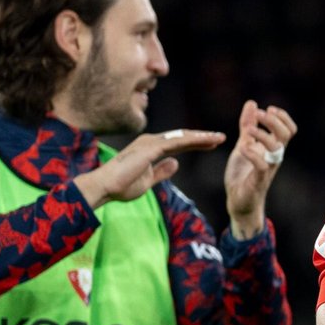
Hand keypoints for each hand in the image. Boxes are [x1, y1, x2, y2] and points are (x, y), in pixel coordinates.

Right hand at [74, 128, 225, 207]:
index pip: (177, 144)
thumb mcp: (148, 181)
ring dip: (201, 137)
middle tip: (220, 137)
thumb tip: (176, 163)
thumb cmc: (121, 186)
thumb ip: (162, 172)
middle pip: (182, 137)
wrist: (103, 187)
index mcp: (150, 149)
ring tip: (219, 137)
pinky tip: (206, 141)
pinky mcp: (150, 148)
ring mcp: (150, 143)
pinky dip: (193, 141)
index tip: (211, 144)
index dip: (195, 143)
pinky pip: (176, 143)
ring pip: (181, 137)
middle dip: (202, 137)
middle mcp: (150, 142)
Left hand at [225, 100, 298, 238]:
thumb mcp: (244, 144)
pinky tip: (242, 148)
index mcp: (273, 148)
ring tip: (247, 130)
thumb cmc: (243, 174)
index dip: (283, 117)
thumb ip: (248, 125)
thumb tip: (252, 103)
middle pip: (286, 135)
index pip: (289, 129)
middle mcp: (274, 157)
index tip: (269, 109)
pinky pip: (262, 165)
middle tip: (260, 113)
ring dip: (263, 135)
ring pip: (277, 149)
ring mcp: (268, 168)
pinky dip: (252, 154)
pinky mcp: (259, 180)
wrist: (239, 201)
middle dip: (274, 121)